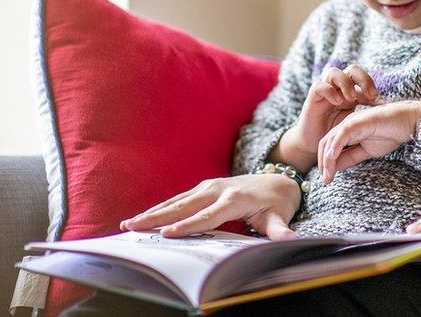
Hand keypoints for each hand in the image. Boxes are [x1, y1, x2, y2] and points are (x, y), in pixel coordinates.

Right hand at [118, 174, 301, 239]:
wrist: (277, 180)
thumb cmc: (276, 203)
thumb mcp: (279, 216)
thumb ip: (280, 229)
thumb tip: (289, 239)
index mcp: (234, 198)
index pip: (208, 216)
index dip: (189, 225)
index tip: (169, 234)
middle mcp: (218, 189)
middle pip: (185, 206)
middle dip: (158, 217)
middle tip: (134, 227)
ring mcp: (209, 186)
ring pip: (177, 201)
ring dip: (153, 212)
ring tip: (130, 223)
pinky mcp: (204, 187)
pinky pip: (179, 199)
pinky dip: (161, 208)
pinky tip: (144, 217)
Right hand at [279, 64, 381, 171]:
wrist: (317, 144)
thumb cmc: (339, 132)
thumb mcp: (356, 121)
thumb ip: (367, 111)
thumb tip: (386, 105)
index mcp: (351, 90)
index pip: (363, 77)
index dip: (372, 85)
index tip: (379, 101)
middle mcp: (338, 87)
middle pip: (351, 70)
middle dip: (362, 78)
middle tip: (370, 94)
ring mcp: (325, 90)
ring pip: (333, 72)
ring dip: (345, 83)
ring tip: (352, 98)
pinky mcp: (312, 97)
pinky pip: (319, 85)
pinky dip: (329, 91)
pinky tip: (337, 101)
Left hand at [317, 100, 420, 183]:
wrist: (408, 122)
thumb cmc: (391, 134)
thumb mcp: (367, 151)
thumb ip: (351, 157)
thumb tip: (336, 168)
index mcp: (347, 131)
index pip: (329, 146)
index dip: (325, 163)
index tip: (327, 179)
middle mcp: (346, 125)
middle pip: (325, 143)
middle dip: (323, 163)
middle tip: (326, 180)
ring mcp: (351, 122)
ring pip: (331, 140)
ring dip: (327, 160)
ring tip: (328, 175)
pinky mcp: (358, 121)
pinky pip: (342, 135)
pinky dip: (335, 147)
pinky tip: (331, 159)